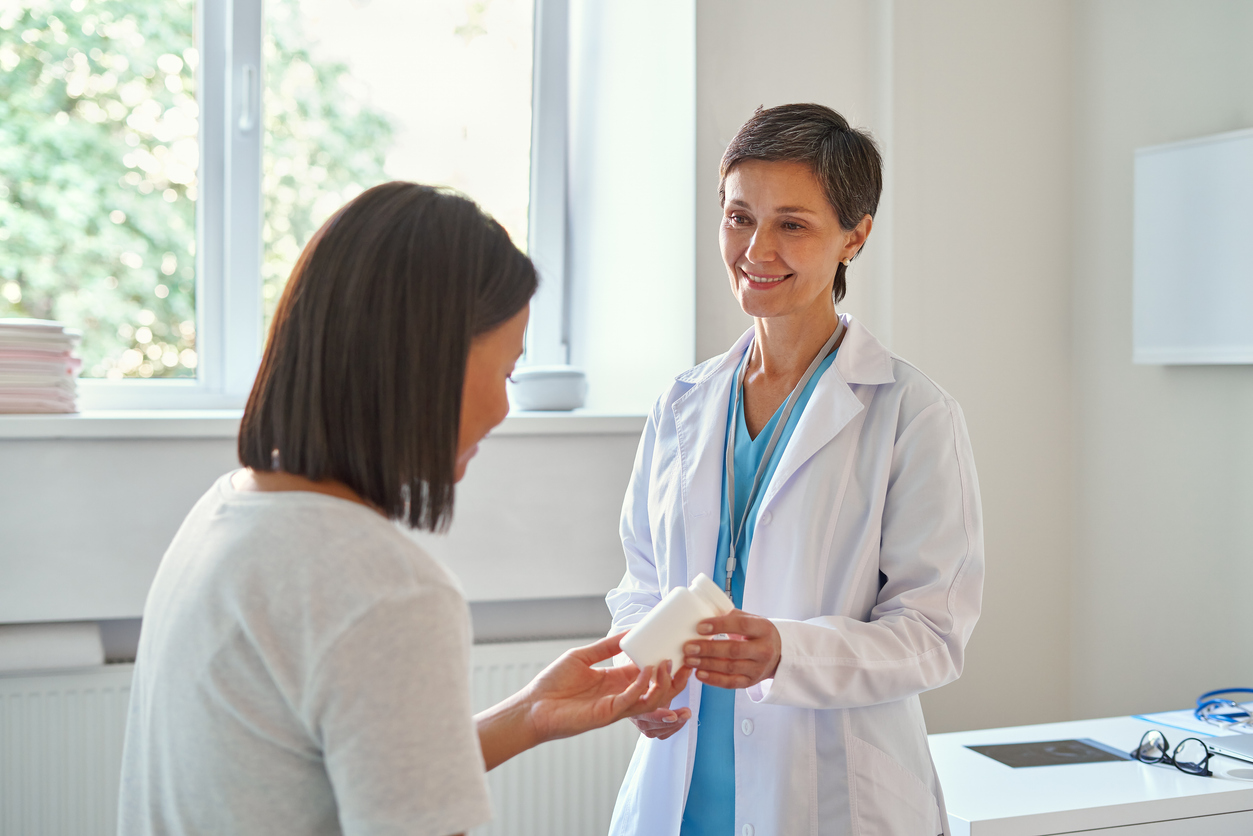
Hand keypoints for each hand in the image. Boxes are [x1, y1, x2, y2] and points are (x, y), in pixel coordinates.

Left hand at [523, 632, 691, 742]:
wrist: (532, 707)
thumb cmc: (553, 684)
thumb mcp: (582, 657)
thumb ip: (606, 646)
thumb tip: (628, 631)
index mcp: (617, 681)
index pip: (649, 673)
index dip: (664, 662)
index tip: (676, 647)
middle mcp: (621, 695)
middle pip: (658, 690)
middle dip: (675, 678)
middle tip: (685, 659)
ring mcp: (616, 706)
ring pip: (652, 699)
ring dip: (662, 682)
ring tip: (665, 662)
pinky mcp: (608, 713)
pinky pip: (633, 700)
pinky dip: (642, 685)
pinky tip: (645, 669)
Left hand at [683, 610, 781, 689]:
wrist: (777, 653)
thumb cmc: (756, 633)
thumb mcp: (750, 619)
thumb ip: (729, 616)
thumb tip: (701, 611)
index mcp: (763, 629)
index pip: (742, 625)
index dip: (720, 626)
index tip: (699, 627)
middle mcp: (764, 650)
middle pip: (734, 650)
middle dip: (709, 649)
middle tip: (689, 647)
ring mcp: (758, 668)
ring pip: (731, 667)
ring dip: (707, 664)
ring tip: (689, 660)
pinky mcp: (751, 682)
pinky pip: (731, 683)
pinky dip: (713, 679)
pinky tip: (699, 674)